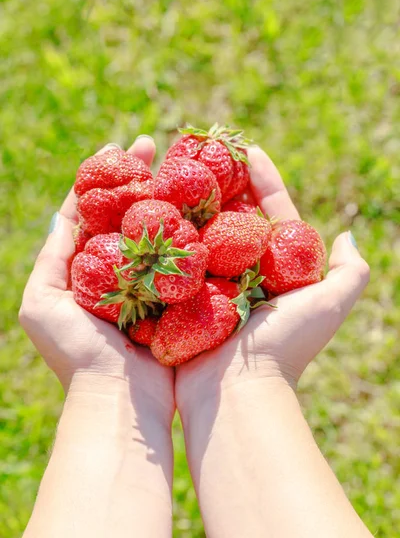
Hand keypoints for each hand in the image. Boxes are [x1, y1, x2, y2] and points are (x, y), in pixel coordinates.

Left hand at [19, 137, 174, 423]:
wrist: (122, 405)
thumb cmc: (77, 355)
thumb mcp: (43, 302)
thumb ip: (53, 256)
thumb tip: (67, 210)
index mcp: (90, 268)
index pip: (96, 209)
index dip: (106, 175)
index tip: (121, 143)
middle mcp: (123, 271)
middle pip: (132, 211)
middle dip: (142, 175)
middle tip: (156, 142)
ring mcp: (155, 283)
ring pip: (164, 229)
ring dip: (172, 196)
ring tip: (184, 162)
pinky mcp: (182, 297)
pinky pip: (188, 256)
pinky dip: (196, 230)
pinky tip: (208, 203)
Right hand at [176, 145, 369, 410]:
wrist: (236, 396)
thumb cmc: (283, 348)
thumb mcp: (327, 306)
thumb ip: (350, 272)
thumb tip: (349, 235)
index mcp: (275, 269)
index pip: (272, 213)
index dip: (264, 180)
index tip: (250, 149)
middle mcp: (242, 273)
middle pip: (231, 216)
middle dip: (220, 182)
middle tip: (206, 150)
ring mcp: (208, 283)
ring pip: (198, 231)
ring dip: (188, 200)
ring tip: (175, 166)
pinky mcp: (179, 296)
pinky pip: (170, 257)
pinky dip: (163, 232)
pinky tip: (152, 205)